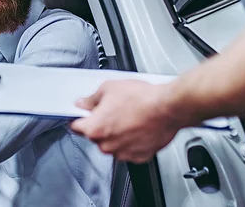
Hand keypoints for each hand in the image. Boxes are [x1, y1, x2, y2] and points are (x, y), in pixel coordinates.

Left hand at [70, 80, 189, 162]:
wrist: (168, 108)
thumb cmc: (142, 99)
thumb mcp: (109, 88)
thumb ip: (91, 99)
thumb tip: (83, 103)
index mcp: (95, 128)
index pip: (75, 127)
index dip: (79, 118)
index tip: (82, 115)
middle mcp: (107, 145)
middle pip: (95, 136)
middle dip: (101, 124)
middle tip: (113, 111)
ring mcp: (123, 152)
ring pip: (112, 144)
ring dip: (117, 134)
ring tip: (129, 117)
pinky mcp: (139, 157)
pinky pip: (128, 149)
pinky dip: (131, 141)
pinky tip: (138, 126)